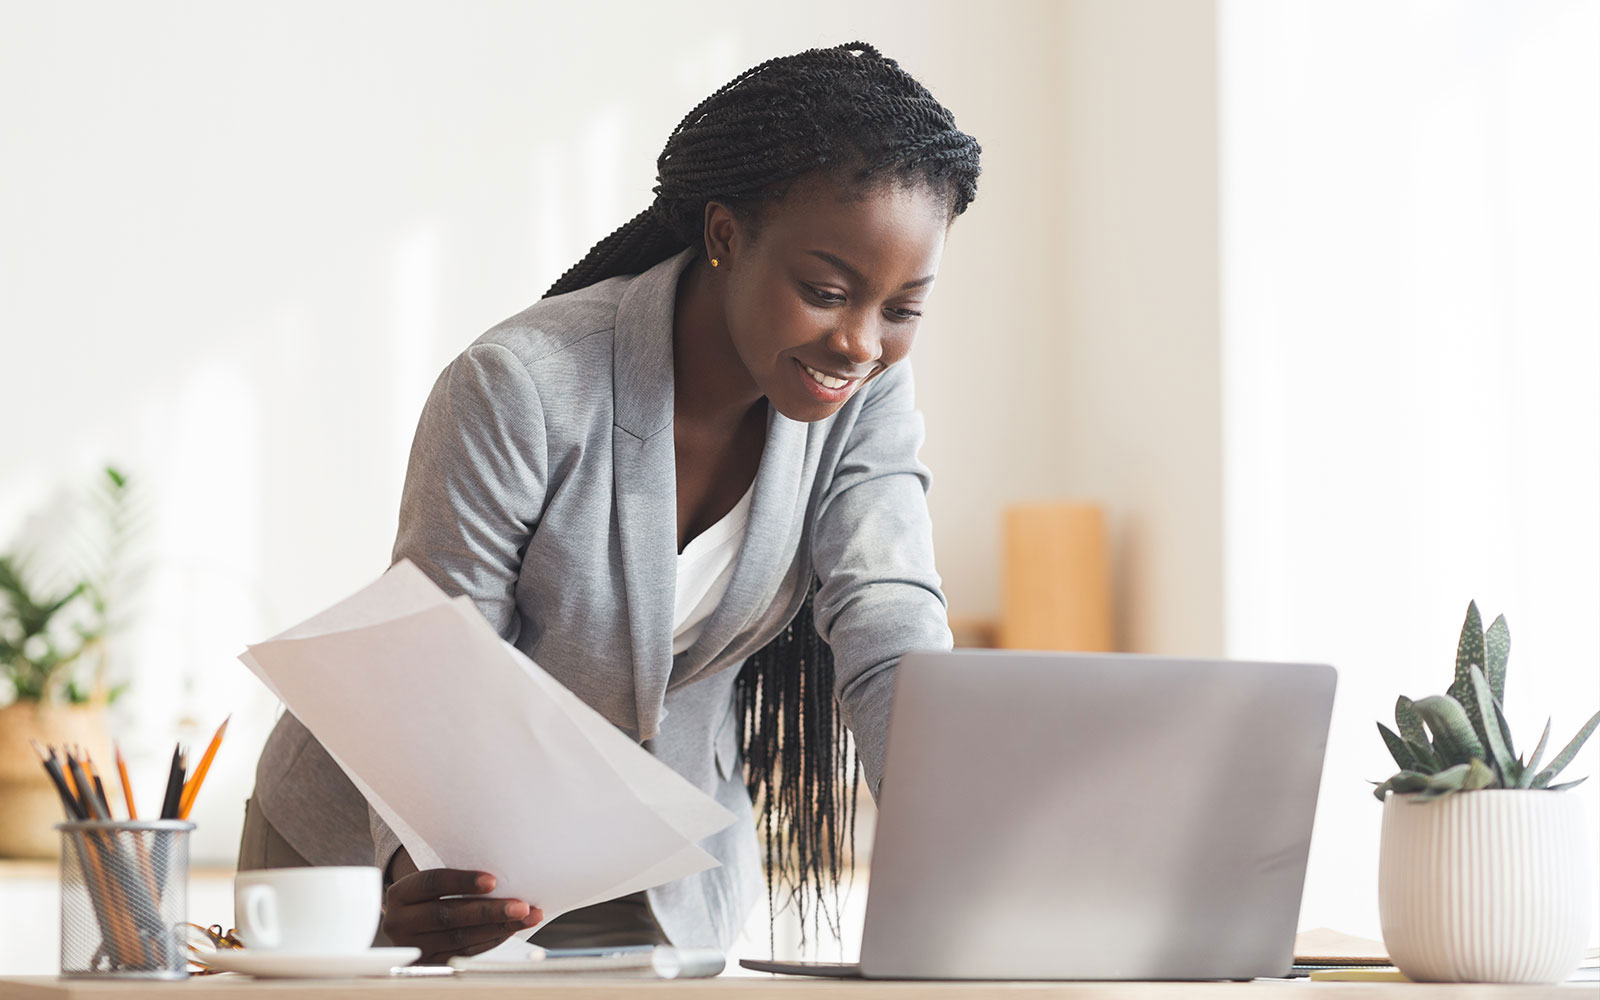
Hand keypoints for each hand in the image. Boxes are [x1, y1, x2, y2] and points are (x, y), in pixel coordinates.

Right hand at [381, 848, 541, 962]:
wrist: (412, 919)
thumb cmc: (434, 891)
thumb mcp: (433, 875)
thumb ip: (457, 871)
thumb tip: (503, 864)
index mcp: (401, 893)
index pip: (432, 882)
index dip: (462, 881)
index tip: (493, 881)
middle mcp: (400, 922)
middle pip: (449, 915)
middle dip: (490, 911)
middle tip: (521, 906)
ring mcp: (414, 946)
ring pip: (460, 938)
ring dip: (499, 928)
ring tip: (526, 917)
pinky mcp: (429, 963)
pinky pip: (465, 953)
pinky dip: (491, 941)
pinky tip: (509, 930)